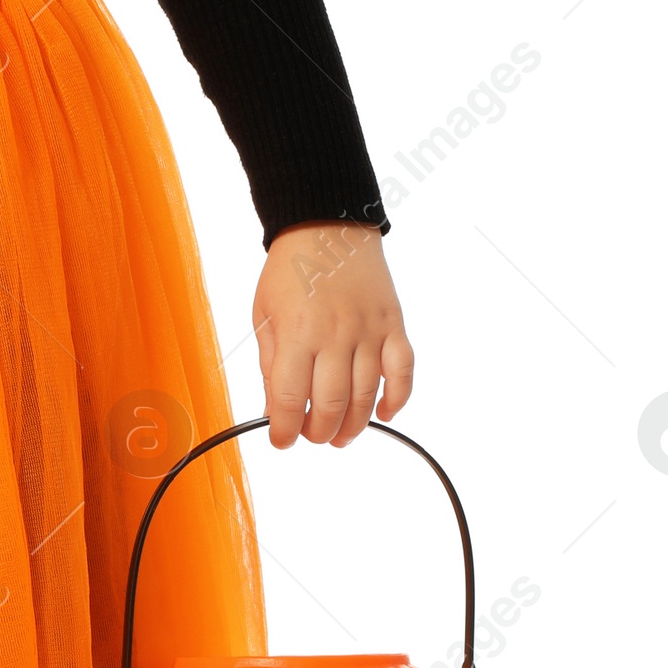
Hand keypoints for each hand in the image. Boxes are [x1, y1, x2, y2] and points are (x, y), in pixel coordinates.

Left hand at [252, 223, 413, 447]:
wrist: (328, 226)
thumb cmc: (290, 272)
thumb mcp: (264, 318)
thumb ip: (270, 367)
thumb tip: (273, 412)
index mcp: (296, 334)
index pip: (289, 399)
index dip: (284, 431)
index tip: (281, 441)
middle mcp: (335, 335)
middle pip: (330, 405)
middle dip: (318, 432)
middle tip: (311, 436)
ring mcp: (369, 330)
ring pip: (366, 395)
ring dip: (353, 426)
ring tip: (339, 436)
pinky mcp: (393, 324)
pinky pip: (403, 370)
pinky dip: (397, 398)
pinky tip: (384, 414)